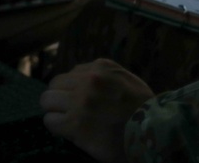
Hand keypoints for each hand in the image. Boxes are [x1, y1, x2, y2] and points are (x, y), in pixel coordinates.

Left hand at [40, 58, 154, 162]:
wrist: (151, 130)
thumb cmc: (142, 108)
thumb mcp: (126, 79)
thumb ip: (105, 76)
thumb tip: (82, 80)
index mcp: (101, 67)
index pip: (71, 73)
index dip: (72, 88)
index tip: (77, 100)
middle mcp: (88, 80)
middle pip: (54, 84)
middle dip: (59, 98)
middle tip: (67, 110)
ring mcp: (80, 101)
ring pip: (47, 101)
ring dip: (55, 111)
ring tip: (66, 120)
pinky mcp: (75, 123)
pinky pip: (50, 120)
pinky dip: (56, 126)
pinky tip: (67, 131)